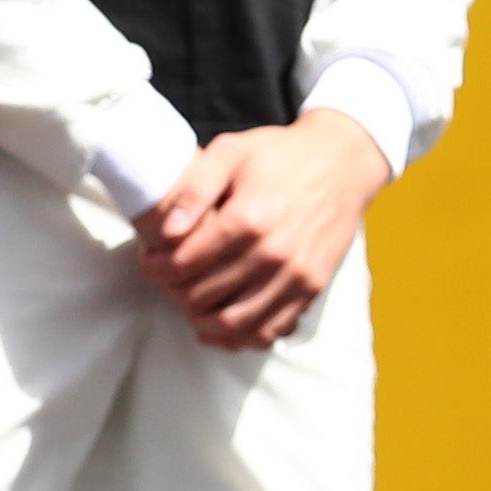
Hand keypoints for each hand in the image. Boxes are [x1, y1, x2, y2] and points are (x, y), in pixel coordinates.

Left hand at [134, 110, 390, 351]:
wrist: (342, 162)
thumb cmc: (280, 155)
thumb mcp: (232, 152)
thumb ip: (195, 189)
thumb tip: (167, 231)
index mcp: (249, 217)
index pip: (186, 263)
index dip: (157, 266)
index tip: (148, 259)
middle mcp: (274, 252)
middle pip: (205, 295)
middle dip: (174, 291)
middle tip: (165, 280)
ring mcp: (296, 275)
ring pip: (236, 322)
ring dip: (202, 320)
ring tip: (188, 304)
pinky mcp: (312, 287)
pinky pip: (272, 329)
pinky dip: (241, 337)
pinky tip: (220, 327)